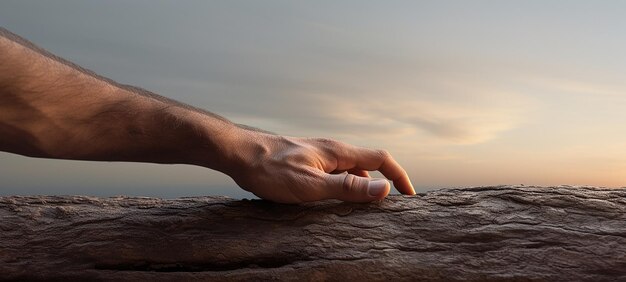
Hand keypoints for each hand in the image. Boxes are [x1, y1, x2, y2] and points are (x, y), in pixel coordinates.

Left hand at [222, 129, 415, 203]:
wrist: (239, 154)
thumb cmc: (270, 170)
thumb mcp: (311, 185)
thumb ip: (347, 188)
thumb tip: (383, 190)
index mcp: (338, 152)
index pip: (382, 159)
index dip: (399, 176)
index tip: (410, 196)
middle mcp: (331, 150)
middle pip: (368, 165)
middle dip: (381, 185)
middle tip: (387, 210)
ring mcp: (318, 155)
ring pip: (349, 170)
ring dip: (360, 188)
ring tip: (361, 212)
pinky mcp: (305, 161)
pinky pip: (333, 173)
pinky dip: (341, 187)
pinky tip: (330, 203)